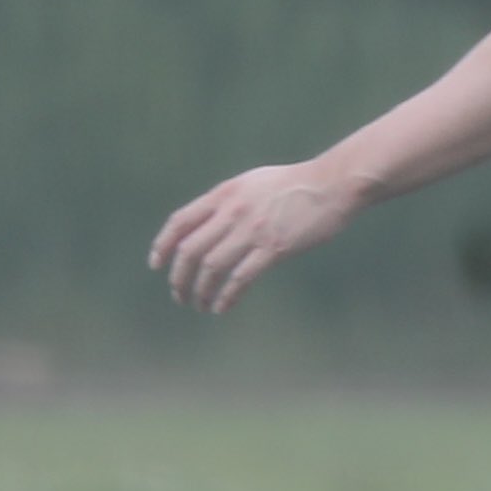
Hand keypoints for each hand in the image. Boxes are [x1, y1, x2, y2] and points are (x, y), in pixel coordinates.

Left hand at [149, 160, 364, 314]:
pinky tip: (221, 307)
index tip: (157, 265)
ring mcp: (252, 231)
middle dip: (178, 278)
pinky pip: (240, 278)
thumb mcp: (253, 183)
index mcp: (224, 194)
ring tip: (198, 305)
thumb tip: (210, 222)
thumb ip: (229, 201)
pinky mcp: (274, 248)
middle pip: (190, 250)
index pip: (180, 222)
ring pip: (211, 268)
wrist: (333, 184)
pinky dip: (226, 297)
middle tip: (179, 295)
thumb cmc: (297, 184)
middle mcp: (232, 212)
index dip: (163, 245)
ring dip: (199, 291)